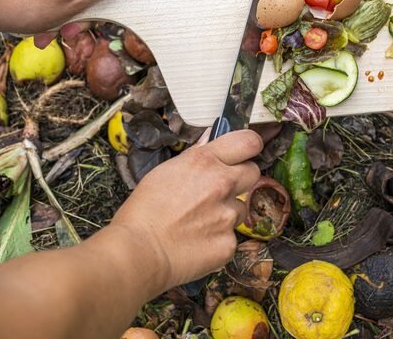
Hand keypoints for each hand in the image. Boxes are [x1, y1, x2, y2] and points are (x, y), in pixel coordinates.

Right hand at [111, 130, 262, 292]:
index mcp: (205, 162)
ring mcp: (228, 215)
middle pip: (253, 172)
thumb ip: (195, 156)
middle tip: (220, 189)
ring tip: (200, 221)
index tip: (246, 152)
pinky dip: (219, 238)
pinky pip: (232, 235)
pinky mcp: (229, 242)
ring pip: (241, 207)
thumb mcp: (165, 171)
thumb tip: (210, 141)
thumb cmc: (144, 212)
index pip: (248, 142)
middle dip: (241, 178)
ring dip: (227, 211)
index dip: (249, 146)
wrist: (139, 251)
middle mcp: (222, 184)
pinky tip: (198, 240)